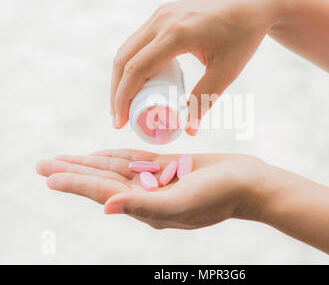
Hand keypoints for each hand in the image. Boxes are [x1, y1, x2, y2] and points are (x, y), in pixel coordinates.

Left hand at [36, 149, 278, 228]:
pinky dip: (117, 157)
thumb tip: (107, 207)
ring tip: (66, 160)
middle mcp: (148, 195)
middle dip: (73, 172)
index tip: (49, 176)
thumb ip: (145, 206)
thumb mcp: (182, 204)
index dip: (75, 183)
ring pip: (116, 170)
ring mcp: (158, 180)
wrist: (248, 184)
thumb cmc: (220, 196)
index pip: (103, 193)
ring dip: (90, 164)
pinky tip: (102, 155)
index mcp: (147, 208)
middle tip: (45, 165)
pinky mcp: (169, 167)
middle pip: (103, 181)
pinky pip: (137, 161)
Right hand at [110, 0, 285, 133]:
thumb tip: (188, 129)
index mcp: (178, 34)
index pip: (136, 69)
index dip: (123, 98)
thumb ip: (205, 99)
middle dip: (117, 91)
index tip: (120, 122)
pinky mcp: (164, 13)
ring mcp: (161, 14)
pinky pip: (138, 40)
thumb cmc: (244, 34)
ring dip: (122, 76)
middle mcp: (163, 20)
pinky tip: (138, 80)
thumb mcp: (227, 70)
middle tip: (119, 117)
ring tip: (126, 102)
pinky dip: (132, 62)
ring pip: (127, 48)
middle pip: (123, 59)